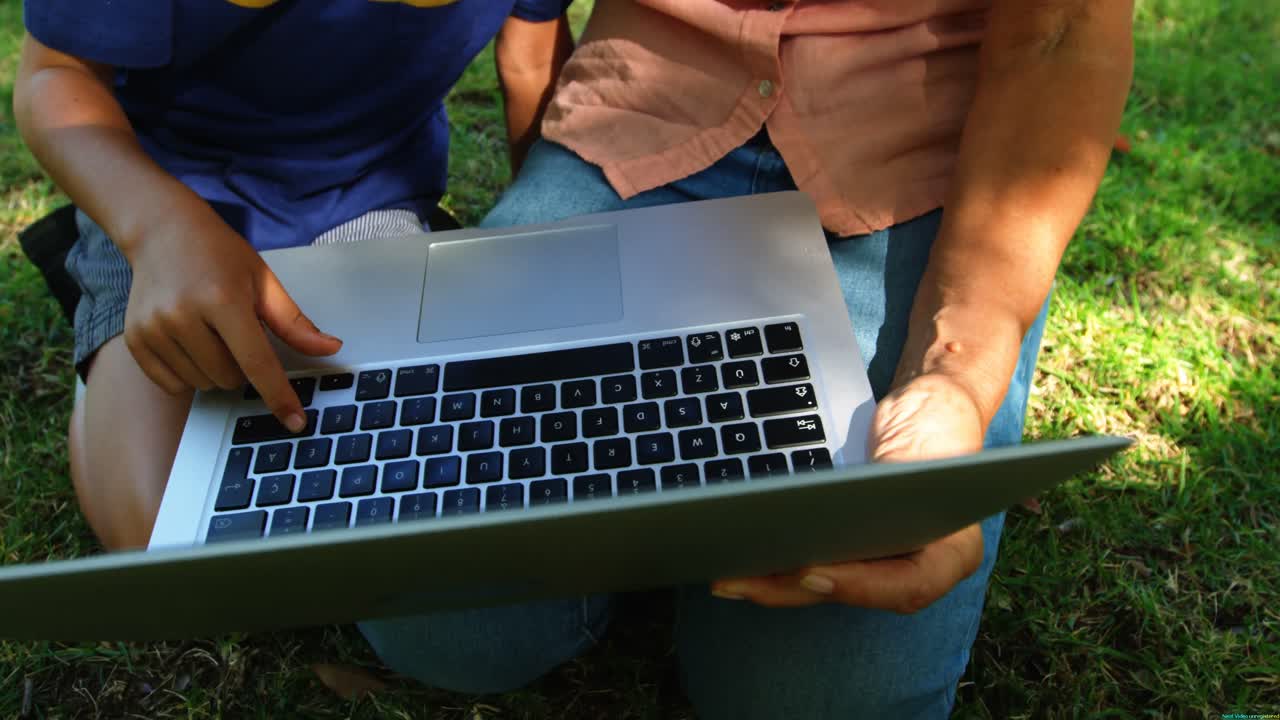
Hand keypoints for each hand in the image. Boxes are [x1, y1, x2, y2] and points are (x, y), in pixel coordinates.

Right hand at [122, 202, 341, 429]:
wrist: (161, 230)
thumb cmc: (218, 254)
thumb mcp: (263, 281)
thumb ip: (295, 323)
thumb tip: (330, 349)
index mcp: (222, 299)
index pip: (257, 362)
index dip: (279, 396)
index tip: (295, 422)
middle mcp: (184, 316)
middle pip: (230, 378)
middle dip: (242, 366)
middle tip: (234, 332)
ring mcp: (154, 329)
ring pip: (203, 384)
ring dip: (216, 370)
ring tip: (209, 331)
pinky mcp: (136, 340)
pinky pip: (172, 385)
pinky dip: (189, 374)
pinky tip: (189, 342)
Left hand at [711, 373, 986, 611]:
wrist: (932, 413)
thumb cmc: (934, 431)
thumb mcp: (921, 453)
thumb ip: (893, 484)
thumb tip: (837, 511)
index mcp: (954, 554)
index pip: (907, 587)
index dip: (857, 586)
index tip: (810, 572)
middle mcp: (919, 571)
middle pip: (854, 593)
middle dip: (793, 588)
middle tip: (743, 580)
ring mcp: (883, 565)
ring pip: (826, 586)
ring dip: (772, 583)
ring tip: (726, 577)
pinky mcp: (853, 552)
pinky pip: (816, 567)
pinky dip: (778, 567)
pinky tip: (739, 563)